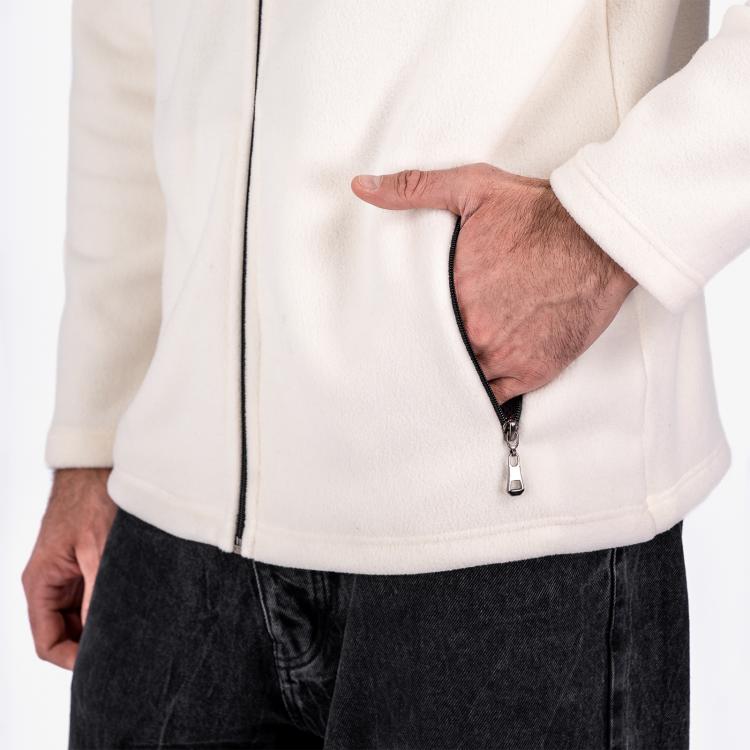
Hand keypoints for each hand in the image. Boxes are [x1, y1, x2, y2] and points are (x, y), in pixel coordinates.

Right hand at [22, 468, 115, 669]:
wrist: (99, 464)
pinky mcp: (86, 563)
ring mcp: (68, 574)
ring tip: (135, 626)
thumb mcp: (99, 550)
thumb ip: (99, 593)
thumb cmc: (92, 498)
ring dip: (104, 622)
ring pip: (81, 616)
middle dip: (92, 643)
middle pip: (65, 633)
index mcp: (41, 584)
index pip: (48, 643)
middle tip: (128, 647)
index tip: (105, 663)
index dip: (74, 660)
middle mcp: (50, 583)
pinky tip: (135, 603)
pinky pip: (93, 596)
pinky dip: (110, 603)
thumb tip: (106, 633)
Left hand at [351, 163, 636, 403]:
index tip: (394, 333)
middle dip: (428, 354)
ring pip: (464, 380)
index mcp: (454, 296)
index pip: (413, 326)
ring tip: (438, 376)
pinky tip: (472, 387)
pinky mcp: (536, 371)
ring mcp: (507, 357)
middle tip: (410, 359)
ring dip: (454, 375)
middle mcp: (478, 333)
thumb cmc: (540, 215)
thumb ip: (414, 189)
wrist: (603, 237)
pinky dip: (484, 393)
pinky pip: (497, 397)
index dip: (405, 330)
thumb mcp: (472, 188)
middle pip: (437, 356)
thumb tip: (362, 187)